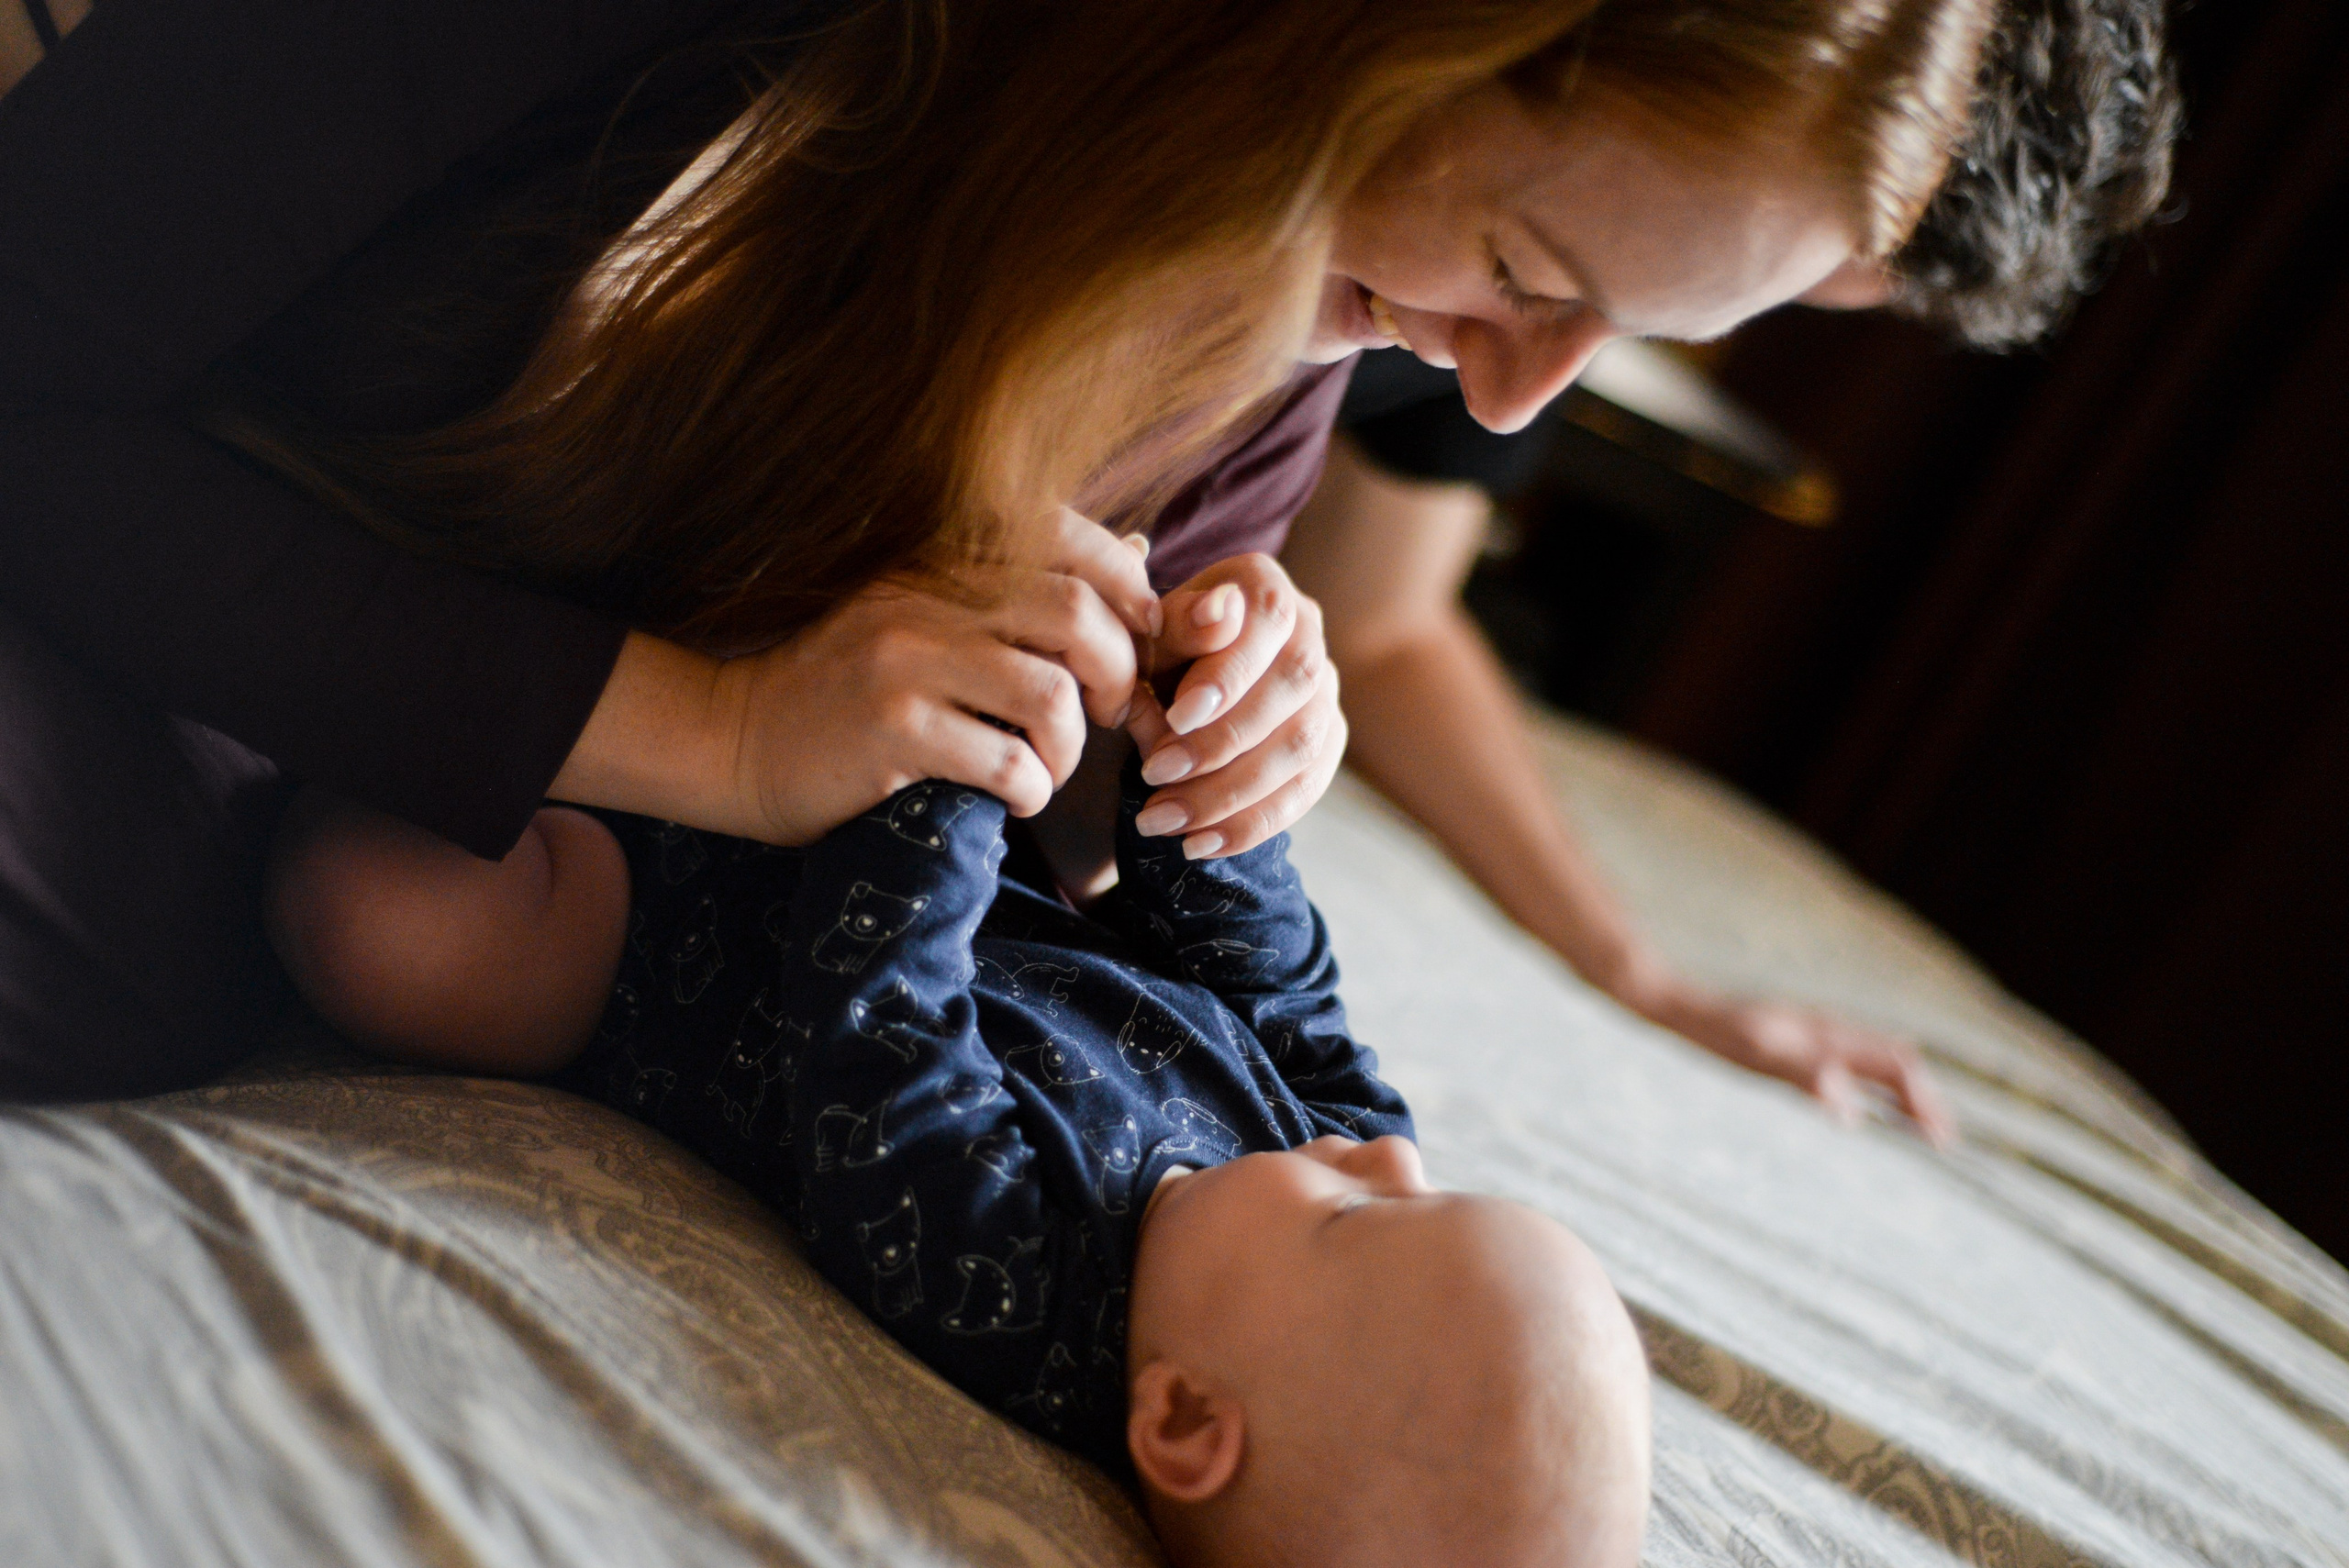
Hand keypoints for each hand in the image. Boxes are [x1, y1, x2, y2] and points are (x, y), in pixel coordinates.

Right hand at [555, 509, 1154, 843]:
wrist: (734, 741)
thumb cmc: (847, 687)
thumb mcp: (927, 614)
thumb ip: (1023, 587)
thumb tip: (1139, 552)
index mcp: (940, 560)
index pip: (1066, 536)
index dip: (1128, 588)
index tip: (1138, 639)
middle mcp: (926, 598)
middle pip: (1076, 616)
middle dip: (1119, 674)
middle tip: (1110, 715)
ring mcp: (906, 663)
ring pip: (1050, 695)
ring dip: (1072, 747)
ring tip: (1049, 770)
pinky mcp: (892, 732)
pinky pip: (1007, 761)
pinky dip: (1032, 789)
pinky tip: (1014, 798)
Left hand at [1124, 553, 1346, 858]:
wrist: (1172, 679)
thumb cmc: (1153, 649)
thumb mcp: (1147, 631)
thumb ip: (1176, 625)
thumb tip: (1219, 614)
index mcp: (1264, 587)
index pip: (1269, 621)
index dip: (1230, 672)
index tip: (1177, 716)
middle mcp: (1308, 631)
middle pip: (1294, 687)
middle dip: (1222, 742)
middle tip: (1155, 776)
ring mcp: (1325, 690)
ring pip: (1301, 746)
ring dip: (1229, 794)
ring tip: (1163, 821)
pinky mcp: (1325, 742)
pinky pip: (1305, 790)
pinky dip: (1251, 823)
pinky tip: (1199, 844)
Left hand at [1633, 977, 1956, 1146]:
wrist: (1681, 1006)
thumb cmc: (1718, 1033)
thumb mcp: (1759, 1057)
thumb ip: (1805, 1078)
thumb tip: (1850, 1114)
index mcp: (1829, 1037)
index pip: (1896, 1069)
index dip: (1923, 1104)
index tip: (1942, 1141)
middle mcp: (1829, 1030)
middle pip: (1895, 1061)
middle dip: (1924, 1099)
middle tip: (1943, 1140)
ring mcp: (1814, 1032)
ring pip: (1876, 1058)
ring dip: (1903, 1090)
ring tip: (1917, 1124)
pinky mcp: (1797, 1038)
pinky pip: (1851, 1058)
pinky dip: (1874, 1081)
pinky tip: (1861, 1098)